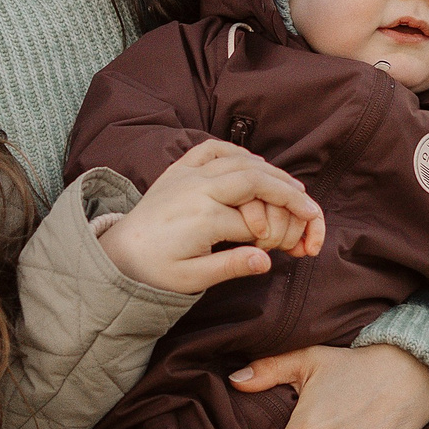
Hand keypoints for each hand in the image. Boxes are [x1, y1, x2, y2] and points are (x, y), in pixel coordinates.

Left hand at [95, 140, 324, 294]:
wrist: (117, 254)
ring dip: (271, 173)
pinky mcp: (179, 169)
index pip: (256, 220)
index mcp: (202, 217)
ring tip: (294, 191)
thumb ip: (230, 266)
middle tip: (312, 209)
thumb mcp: (190, 279)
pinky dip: (238, 152)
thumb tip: (267, 260)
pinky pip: (213, 148)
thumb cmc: (153, 272)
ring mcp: (188, 174)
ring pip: (240, 161)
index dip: (280, 234)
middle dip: (289, 193)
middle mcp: (197, 188)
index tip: (295, 249)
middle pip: (256, 179)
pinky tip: (255, 165)